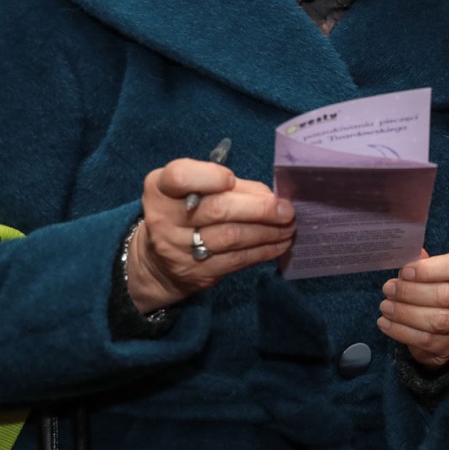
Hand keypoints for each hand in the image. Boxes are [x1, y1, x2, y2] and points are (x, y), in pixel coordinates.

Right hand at [128, 158, 295, 312]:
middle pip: (217, 210)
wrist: (159, 262)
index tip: (231, 180)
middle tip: (286, 210)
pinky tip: (280, 243)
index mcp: (161, 188)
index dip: (209, 177)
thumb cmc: (187, 212)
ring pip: (231, 237)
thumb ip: (232, 187)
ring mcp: (177, 248)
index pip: (181, 177)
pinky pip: (236, 260)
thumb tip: (272, 197)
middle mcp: (163, 218)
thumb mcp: (198, 190)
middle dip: (260, 208)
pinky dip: (263, 250)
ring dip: (268, 231)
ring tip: (289, 226)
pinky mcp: (195, 272)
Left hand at [379, 249, 448, 368]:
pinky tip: (386, 324)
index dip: (430, 270)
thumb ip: (423, 264)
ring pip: (437, 321)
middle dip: (412, 293)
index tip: (405, 272)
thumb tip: (407, 256)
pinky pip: (427, 341)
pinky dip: (402, 332)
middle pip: (446, 296)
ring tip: (385, 307)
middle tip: (389, 289)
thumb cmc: (440, 285)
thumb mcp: (436, 269)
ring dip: (406, 314)